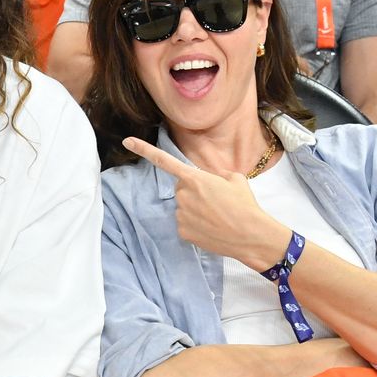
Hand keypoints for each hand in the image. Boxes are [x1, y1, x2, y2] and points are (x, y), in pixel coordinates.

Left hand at [122, 136, 291, 269]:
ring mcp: (180, 214)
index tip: (126, 142)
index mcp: (194, 177)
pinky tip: (212, 227)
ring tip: (218, 215)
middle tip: (216, 200)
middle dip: (195, 192)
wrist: (250, 234)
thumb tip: (211, 183)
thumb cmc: (244, 204)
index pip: (163, 160)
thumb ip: (216, 176)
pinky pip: (186, 223)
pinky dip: (196, 225)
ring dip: (196, 209)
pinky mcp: (182, 231)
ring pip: (184, 207)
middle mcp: (182, 194)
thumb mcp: (234, 179)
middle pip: (182, 189)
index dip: (143, 149)